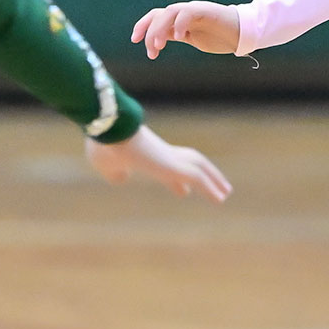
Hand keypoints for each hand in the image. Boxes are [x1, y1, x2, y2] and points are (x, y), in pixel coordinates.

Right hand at [84, 124, 231, 202]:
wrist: (109, 130)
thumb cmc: (103, 144)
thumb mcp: (106, 164)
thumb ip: (114, 172)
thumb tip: (120, 179)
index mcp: (148, 153)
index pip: (168, 166)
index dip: (177, 181)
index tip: (184, 191)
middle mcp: (162, 153)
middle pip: (189, 162)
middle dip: (203, 175)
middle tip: (216, 189)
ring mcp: (170, 156)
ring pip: (198, 167)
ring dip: (214, 179)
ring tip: (225, 194)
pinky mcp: (173, 164)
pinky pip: (198, 178)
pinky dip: (210, 188)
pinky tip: (220, 199)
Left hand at [131, 1, 240, 59]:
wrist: (243, 33)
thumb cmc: (220, 37)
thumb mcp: (194, 39)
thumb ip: (178, 36)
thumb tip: (159, 42)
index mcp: (180, 19)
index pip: (156, 16)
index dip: (143, 25)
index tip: (134, 40)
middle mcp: (185, 12)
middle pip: (159, 15)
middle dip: (150, 32)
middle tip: (151, 52)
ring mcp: (195, 10)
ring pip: (170, 13)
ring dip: (161, 29)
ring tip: (159, 46)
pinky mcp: (206, 12)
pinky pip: (188, 13)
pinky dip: (180, 23)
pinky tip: (178, 36)